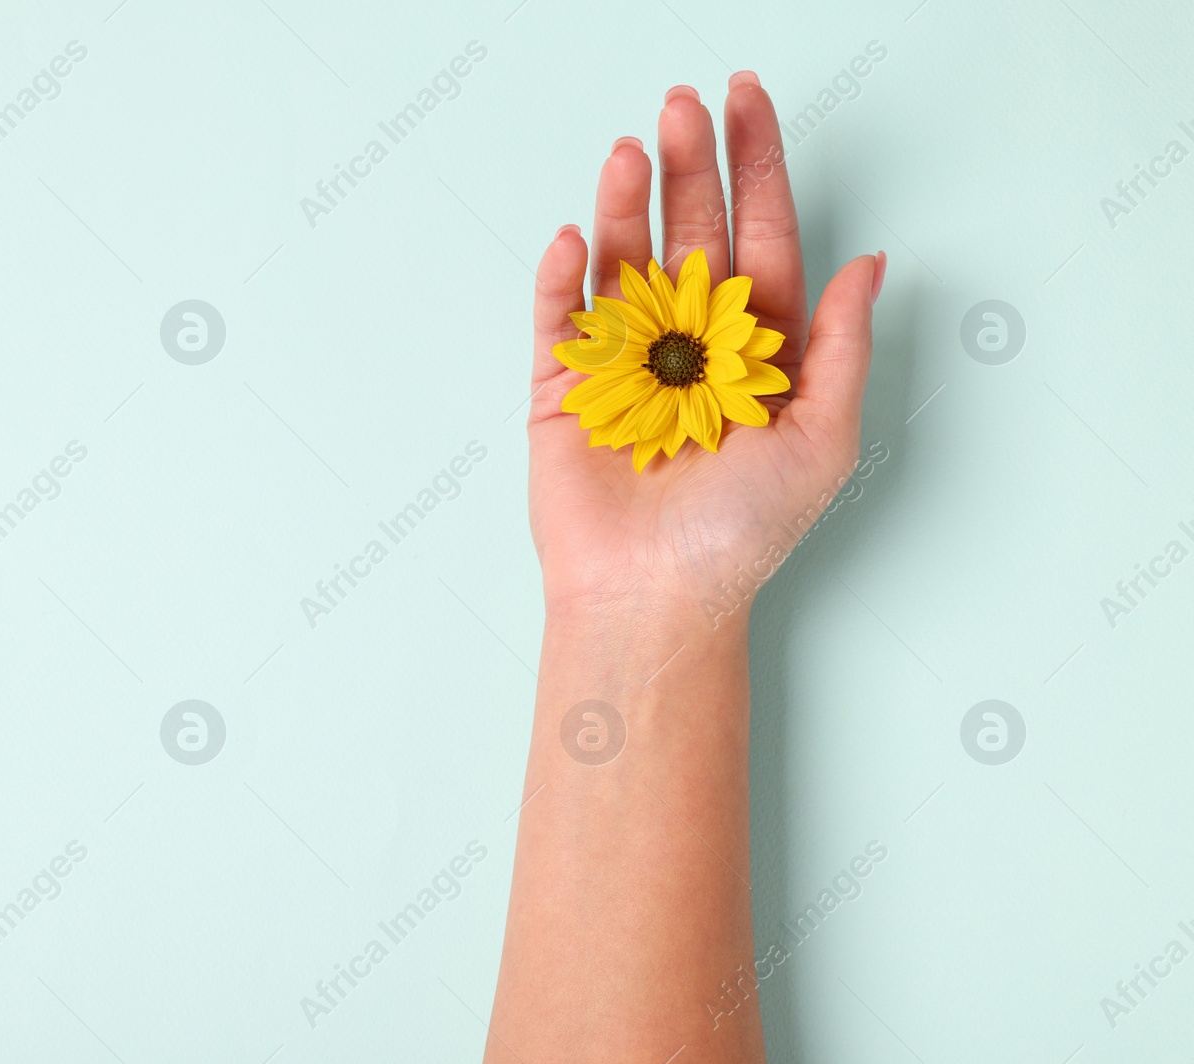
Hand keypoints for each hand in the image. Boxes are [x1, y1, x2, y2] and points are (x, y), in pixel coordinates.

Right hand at [527, 72, 882, 619]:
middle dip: (687, 164)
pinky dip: (563, 275)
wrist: (654, 596)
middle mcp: (689, 341)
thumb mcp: (822, 438)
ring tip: (628, 152)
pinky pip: (559, 315)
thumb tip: (871, 262)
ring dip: (624, 201)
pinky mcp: (564, 384)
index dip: (754, 165)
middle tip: (680, 105)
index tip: (745, 100)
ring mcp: (623, 359)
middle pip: (688, 230)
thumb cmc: (742, 533)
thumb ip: (841, 345)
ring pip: (623, 259)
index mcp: (754, 346)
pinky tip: (575, 238)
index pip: (758, 234)